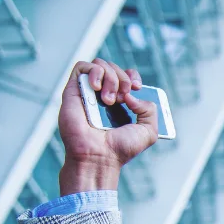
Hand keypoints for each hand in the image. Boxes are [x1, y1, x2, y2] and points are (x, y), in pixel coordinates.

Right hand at [57, 59, 158, 194]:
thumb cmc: (120, 149)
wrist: (99, 158)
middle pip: (113, 67)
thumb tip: (131, 95)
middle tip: (124, 97)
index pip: (124, 75)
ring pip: (99, 64)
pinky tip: (98, 89)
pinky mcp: (72, 92)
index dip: (132, 75)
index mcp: (118, 103)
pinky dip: (94, 72)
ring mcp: (87, 93)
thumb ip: (150, 110)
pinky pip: (82, 67)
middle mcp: (102, 95)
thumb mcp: (148, 131)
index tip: (137, 88)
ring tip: (110, 100)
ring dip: (110, 77)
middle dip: (123, 78)